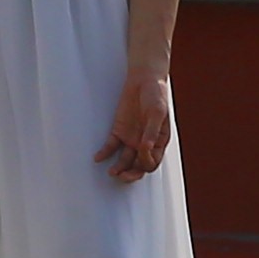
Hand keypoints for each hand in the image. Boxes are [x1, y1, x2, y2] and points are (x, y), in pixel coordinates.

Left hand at [97, 68, 173, 182]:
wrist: (143, 80)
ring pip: (125, 160)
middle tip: (123, 177)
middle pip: (138, 166)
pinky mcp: (118, 131)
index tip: (142, 151)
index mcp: (159, 142)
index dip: (147, 161)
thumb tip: (146, 148)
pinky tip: (98, 158)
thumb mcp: (157, 113)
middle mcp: (145, 143)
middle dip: (132, 174)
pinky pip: (111, 146)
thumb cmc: (156, 95)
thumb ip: (152, 131)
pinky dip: (105, 153)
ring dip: (119, 168)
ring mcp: (131, 138)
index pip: (152, 161)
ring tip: (112, 172)